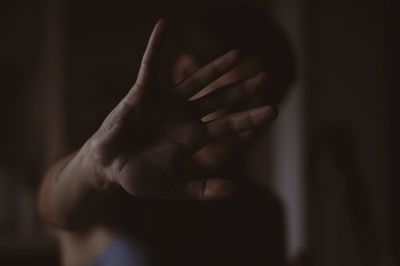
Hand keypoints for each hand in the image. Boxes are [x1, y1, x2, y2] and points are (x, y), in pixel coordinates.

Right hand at [85, 20, 276, 199]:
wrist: (111, 167)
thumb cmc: (140, 177)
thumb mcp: (173, 188)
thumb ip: (202, 189)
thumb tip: (235, 191)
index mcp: (194, 137)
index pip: (228, 125)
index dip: (250, 118)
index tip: (274, 111)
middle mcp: (185, 116)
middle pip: (219, 99)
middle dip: (241, 89)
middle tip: (264, 77)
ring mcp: (166, 102)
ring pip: (196, 80)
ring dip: (215, 67)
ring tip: (238, 54)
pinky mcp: (144, 92)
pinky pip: (150, 64)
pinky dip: (156, 45)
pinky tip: (164, 25)